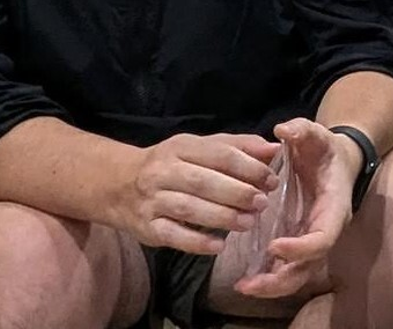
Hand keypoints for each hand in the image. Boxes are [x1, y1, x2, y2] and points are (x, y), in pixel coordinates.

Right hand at [117, 132, 279, 253]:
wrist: (118, 185)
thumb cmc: (171, 165)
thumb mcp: (198, 147)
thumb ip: (236, 147)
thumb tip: (273, 149)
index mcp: (181, 147)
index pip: (218, 154)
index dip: (248, 167)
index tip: (271, 180)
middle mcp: (163, 171)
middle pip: (204, 181)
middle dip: (237, 192)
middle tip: (262, 202)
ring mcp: (153, 200)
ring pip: (189, 208)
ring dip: (221, 217)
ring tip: (248, 223)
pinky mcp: (147, 228)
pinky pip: (173, 235)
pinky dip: (197, 242)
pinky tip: (219, 246)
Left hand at [234, 118, 364, 298]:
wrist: (337, 161)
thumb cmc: (325, 149)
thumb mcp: (316, 133)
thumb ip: (302, 130)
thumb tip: (283, 130)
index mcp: (334, 208)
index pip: (323, 238)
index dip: (300, 247)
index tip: (273, 246)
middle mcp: (326, 230)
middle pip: (309, 267)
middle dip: (281, 279)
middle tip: (250, 285)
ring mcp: (313, 240)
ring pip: (298, 274)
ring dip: (272, 285)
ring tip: (243, 288)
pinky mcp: (300, 243)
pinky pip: (288, 268)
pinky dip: (269, 278)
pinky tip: (245, 282)